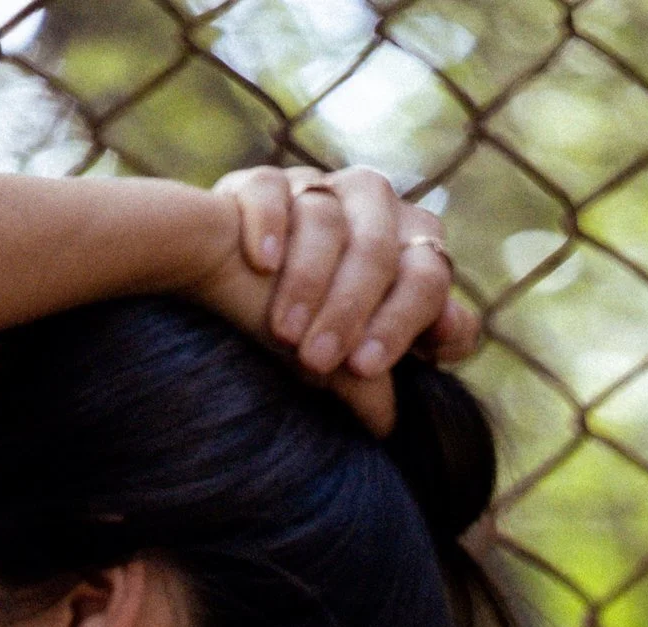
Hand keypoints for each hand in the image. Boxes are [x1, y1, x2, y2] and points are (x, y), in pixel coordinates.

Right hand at [202, 164, 478, 433]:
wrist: (218, 289)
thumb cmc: (294, 334)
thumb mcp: (338, 364)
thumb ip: (373, 381)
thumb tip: (387, 422)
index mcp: (409, 249)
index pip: (429, 275)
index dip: (404, 320)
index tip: (365, 367)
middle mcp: (373, 208)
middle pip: (379, 247)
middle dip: (350, 309)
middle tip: (320, 362)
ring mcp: (318, 188)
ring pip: (327, 219)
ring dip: (307, 281)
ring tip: (284, 335)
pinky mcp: (262, 183)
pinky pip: (269, 189)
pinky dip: (269, 224)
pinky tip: (262, 263)